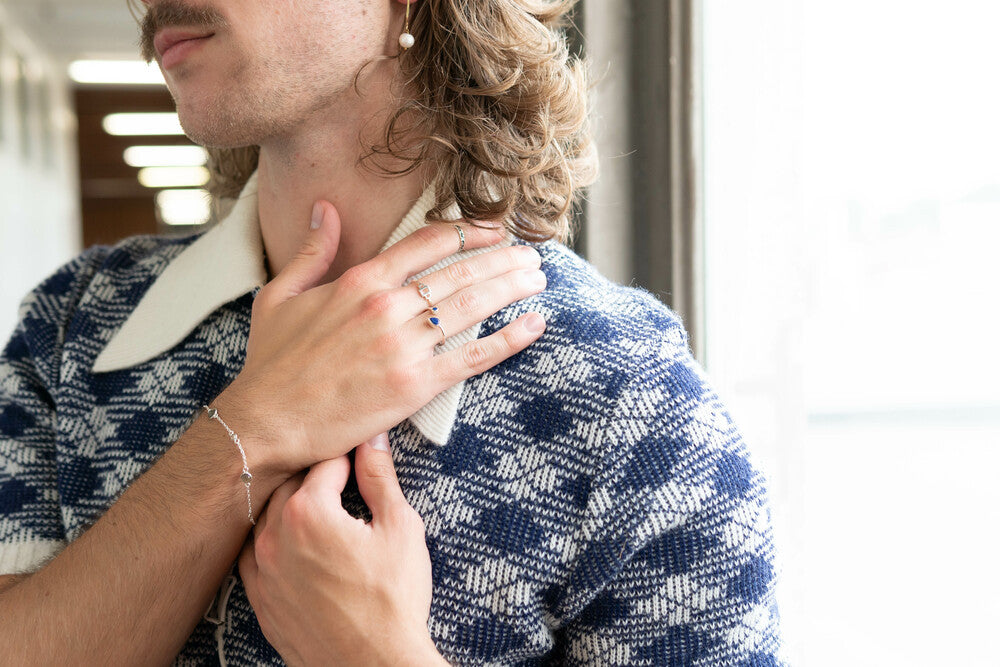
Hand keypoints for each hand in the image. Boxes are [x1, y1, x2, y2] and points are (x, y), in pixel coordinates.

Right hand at [216, 201, 546, 482]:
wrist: (266, 423)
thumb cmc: (271, 364)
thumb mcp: (280, 295)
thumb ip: (312, 251)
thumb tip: (324, 209)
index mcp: (360, 280)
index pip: (428, 243)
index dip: (468, 231)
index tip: (493, 229)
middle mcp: (387, 306)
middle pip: (460, 271)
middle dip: (502, 258)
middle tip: (531, 253)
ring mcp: (403, 346)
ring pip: (472, 306)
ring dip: (512, 287)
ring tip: (538, 278)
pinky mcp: (414, 385)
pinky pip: (472, 356)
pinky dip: (508, 339)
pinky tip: (534, 325)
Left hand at [238, 434, 445, 666]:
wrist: (374, 666)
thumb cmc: (392, 601)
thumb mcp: (399, 528)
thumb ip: (381, 479)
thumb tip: (373, 443)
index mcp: (308, 513)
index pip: (324, 464)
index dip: (347, 456)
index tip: (359, 454)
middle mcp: (274, 538)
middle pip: (289, 486)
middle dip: (316, 477)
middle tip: (343, 478)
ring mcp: (262, 572)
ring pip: (266, 519)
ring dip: (290, 508)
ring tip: (320, 508)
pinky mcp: (261, 601)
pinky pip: (255, 557)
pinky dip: (273, 542)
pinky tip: (294, 544)